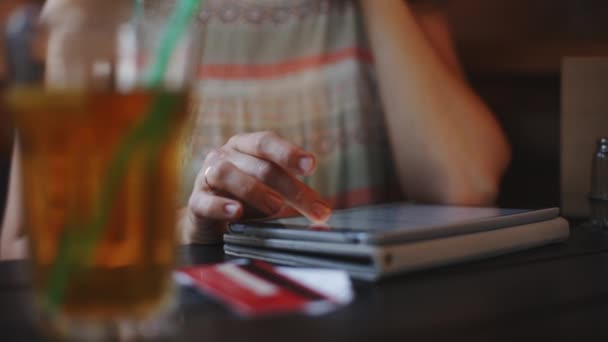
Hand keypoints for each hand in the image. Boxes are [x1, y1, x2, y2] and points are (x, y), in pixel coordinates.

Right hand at [180, 131, 331, 243]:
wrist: (209, 220)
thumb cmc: (246, 200)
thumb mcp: (273, 193)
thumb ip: (295, 199)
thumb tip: (323, 216)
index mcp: (246, 146)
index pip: (267, 142)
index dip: (289, 152)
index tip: (311, 166)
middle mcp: (225, 155)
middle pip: (259, 165)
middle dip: (290, 188)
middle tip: (312, 208)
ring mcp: (206, 177)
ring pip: (227, 174)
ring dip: (255, 191)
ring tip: (276, 207)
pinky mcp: (196, 202)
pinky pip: (205, 201)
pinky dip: (222, 206)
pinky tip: (237, 212)